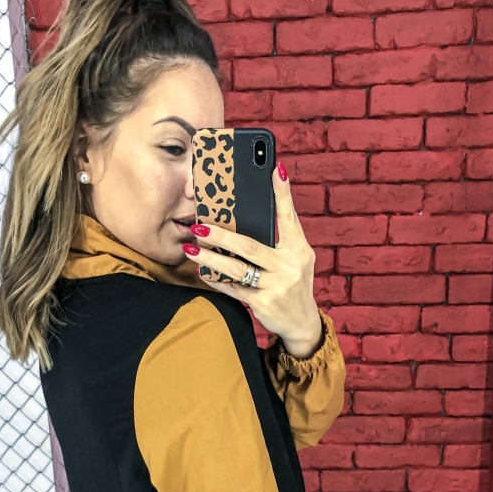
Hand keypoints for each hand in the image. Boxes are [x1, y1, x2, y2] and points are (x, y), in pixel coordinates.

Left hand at [183, 161, 323, 359]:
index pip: (289, 217)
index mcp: (299, 249)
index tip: (275, 169)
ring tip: (191, 248)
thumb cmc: (294, 283)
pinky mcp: (263, 303)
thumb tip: (254, 215)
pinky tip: (201, 270)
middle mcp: (289, 266)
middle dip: (221, 235)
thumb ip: (281, 239)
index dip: (283, 194)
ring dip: (210, 258)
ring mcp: (276, 285)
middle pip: (249, 246)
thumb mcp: (296, 259)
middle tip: (198, 225)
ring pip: (236, 268)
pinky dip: (215, 279)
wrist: (301, 322)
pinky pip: (233, 288)